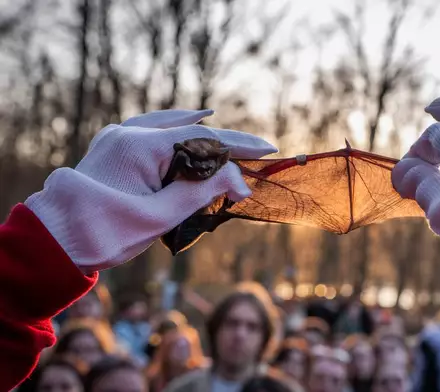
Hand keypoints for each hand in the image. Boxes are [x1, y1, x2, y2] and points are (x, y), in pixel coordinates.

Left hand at [25, 109, 276, 272]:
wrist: (53, 243)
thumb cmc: (103, 234)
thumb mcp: (159, 217)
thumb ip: (201, 193)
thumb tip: (239, 181)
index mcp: (140, 146)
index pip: (202, 140)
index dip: (238, 146)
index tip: (268, 150)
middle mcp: (129, 133)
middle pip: (191, 131)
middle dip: (225, 144)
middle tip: (256, 153)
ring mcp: (119, 137)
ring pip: (172, 126)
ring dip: (204, 136)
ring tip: (233, 143)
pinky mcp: (114, 147)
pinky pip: (153, 129)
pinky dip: (178, 130)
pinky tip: (191, 124)